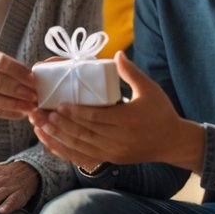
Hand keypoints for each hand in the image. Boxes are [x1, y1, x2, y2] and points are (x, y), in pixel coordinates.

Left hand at [29, 52, 205, 171]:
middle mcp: (119, 140)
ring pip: (80, 147)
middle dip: (60, 125)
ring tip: (41, 126)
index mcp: (127, 121)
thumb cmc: (161, 112)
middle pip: (84, 133)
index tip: (59, 105)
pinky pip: (83, 158)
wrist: (172, 142)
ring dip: (58, 137)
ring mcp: (114, 153)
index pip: (96, 118)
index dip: (76, 113)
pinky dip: (66, 151)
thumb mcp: (149, 89)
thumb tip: (117, 53)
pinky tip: (52, 143)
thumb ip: (131, 72)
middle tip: (42, 113)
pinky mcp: (111, 160)